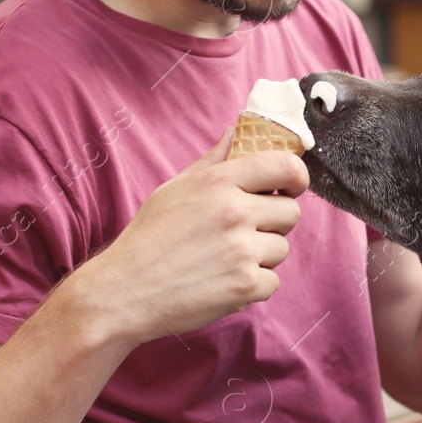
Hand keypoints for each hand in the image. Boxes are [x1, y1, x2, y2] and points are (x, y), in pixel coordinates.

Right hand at [73, 128, 309, 346]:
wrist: (125, 291)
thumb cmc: (148, 238)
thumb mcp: (175, 188)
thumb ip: (213, 161)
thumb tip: (236, 131)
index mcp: (219, 182)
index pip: (285, 166)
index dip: (296, 177)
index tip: (290, 188)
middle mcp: (235, 212)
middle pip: (291, 212)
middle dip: (274, 223)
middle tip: (244, 232)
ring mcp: (243, 250)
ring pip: (282, 249)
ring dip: (262, 256)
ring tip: (225, 259)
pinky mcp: (245, 286)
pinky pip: (273, 282)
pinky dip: (254, 286)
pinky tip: (223, 282)